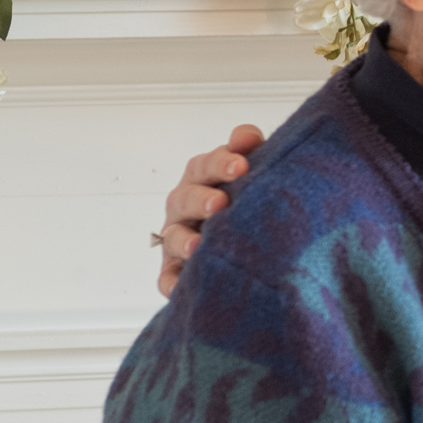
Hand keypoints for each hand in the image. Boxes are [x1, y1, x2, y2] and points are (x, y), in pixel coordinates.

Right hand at [156, 124, 264, 295]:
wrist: (254, 245)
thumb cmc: (248, 201)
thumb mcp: (252, 172)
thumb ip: (248, 151)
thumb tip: (248, 136)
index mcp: (203, 179)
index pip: (205, 165)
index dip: (221, 162)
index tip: (242, 164)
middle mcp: (185, 206)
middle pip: (184, 198)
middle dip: (200, 199)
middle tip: (220, 203)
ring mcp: (178, 239)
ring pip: (172, 237)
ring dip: (183, 240)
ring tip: (198, 245)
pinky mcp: (175, 272)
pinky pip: (168, 279)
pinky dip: (171, 282)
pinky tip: (179, 286)